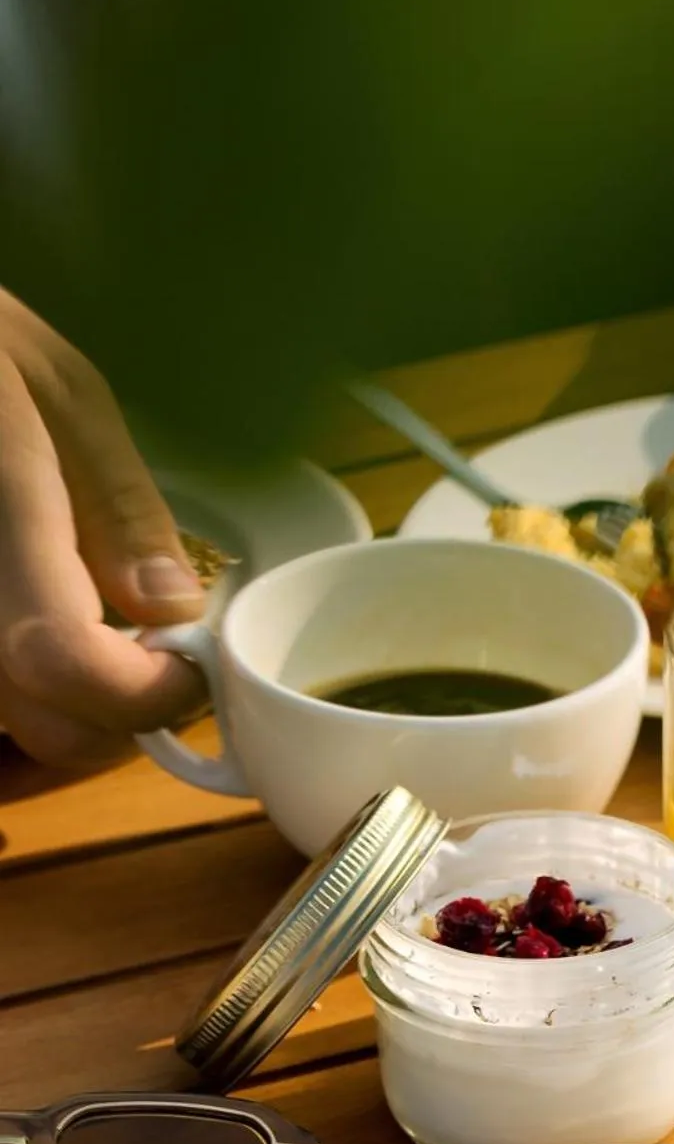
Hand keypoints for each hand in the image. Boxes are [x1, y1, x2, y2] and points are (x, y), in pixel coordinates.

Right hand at [0, 288, 206, 768]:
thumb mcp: (55, 391)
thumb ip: (118, 509)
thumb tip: (174, 610)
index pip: (68, 665)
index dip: (148, 693)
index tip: (186, 666)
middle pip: (46, 733)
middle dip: (121, 722)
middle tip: (143, 668)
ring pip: (7, 752)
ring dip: (60, 738)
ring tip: (86, 671)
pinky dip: (9, 744)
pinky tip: (27, 692)